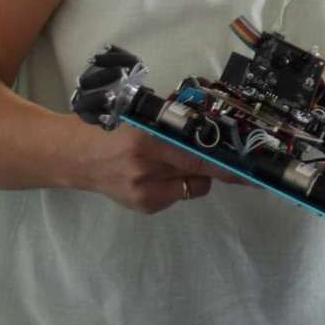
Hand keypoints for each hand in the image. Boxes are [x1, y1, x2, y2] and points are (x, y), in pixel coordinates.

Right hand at [85, 124, 240, 213]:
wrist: (72, 157)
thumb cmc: (109, 129)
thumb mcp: (141, 118)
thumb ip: (175, 124)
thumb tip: (214, 127)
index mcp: (147, 140)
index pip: (198, 154)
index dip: (227, 163)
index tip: (252, 171)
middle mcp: (146, 168)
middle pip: (201, 172)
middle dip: (219, 167)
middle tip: (233, 162)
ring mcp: (143, 192)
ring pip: (195, 185)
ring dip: (194, 173)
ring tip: (172, 161)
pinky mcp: (143, 206)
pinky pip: (178, 195)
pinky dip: (176, 184)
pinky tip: (157, 174)